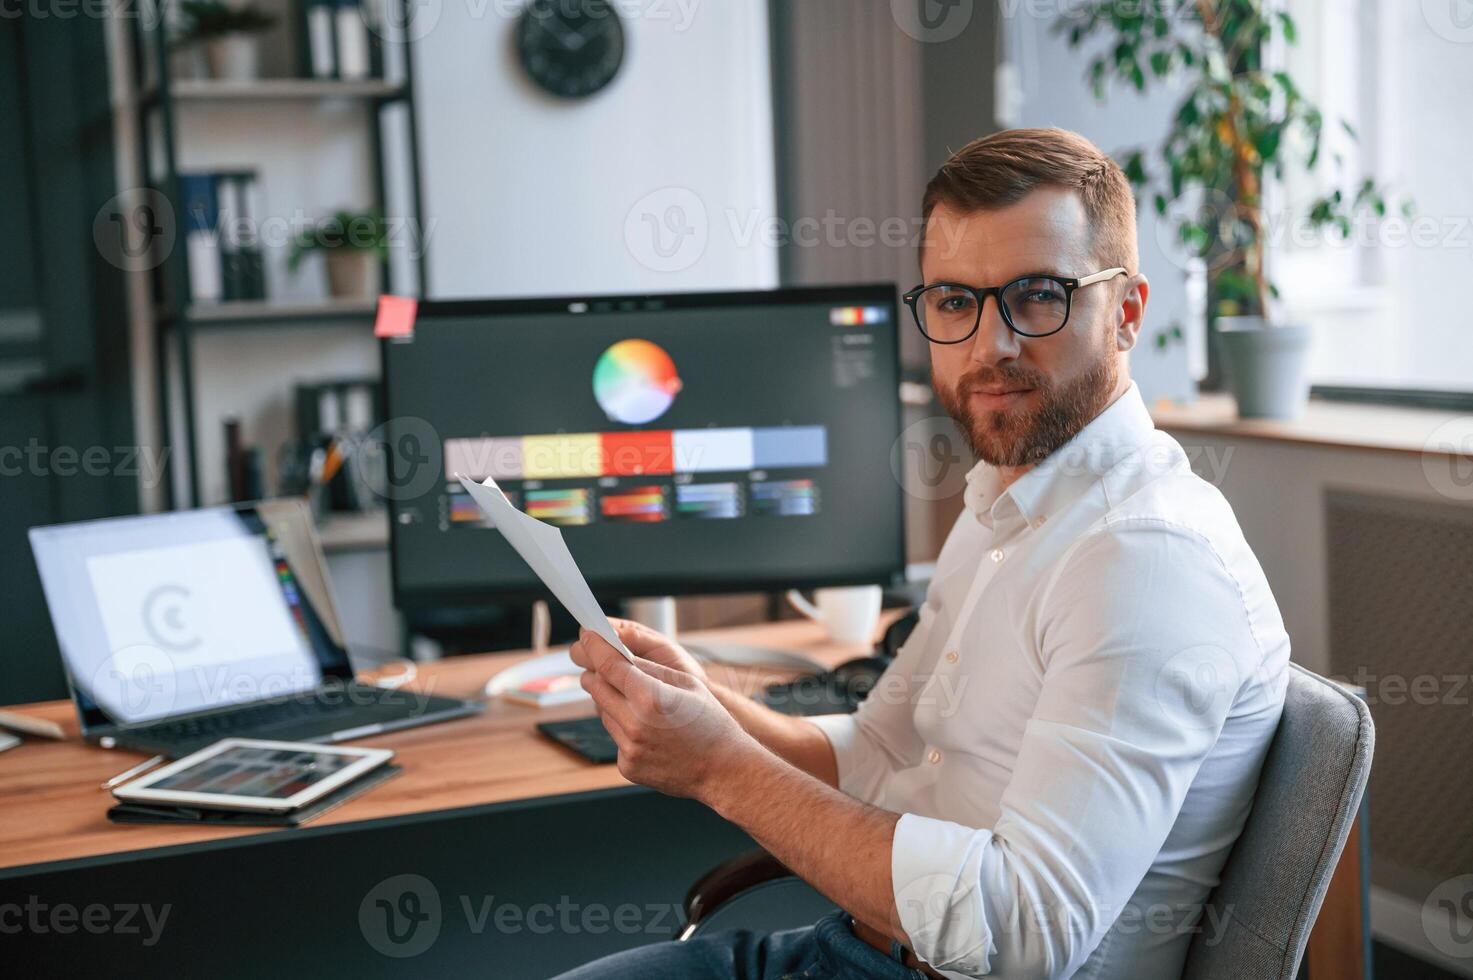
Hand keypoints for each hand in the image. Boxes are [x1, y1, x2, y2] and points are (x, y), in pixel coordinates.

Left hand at [573, 628, 762, 801]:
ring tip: (641, 703)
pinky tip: (649, 731)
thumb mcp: (687, 683)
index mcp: (651, 698)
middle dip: (598, 673)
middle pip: (596, 688)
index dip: (595, 647)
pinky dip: (624, 728)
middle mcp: (635, 725)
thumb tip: (618, 653)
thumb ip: (649, 668)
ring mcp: (629, 749)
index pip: (609, 666)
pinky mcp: (628, 766)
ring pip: (603, 712)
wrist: (724, 769)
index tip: (587, 635)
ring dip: (612, 701)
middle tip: (606, 666)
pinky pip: (615, 736)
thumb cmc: (711, 722)